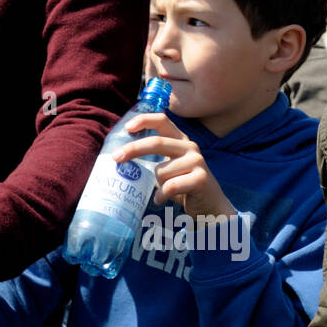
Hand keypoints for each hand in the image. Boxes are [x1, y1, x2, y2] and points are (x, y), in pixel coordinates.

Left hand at [116, 114, 235, 222]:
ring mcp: (197, 162)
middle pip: (156, 142)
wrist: (210, 206)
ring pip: (161, 170)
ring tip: (163, 191)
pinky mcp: (201, 179)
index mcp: (180, 140)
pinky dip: (162, 195)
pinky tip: (162, 199)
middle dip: (133, 149)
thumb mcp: (170, 166)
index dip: (144, 120)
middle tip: (116, 158)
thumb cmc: (183, 185)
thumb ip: (155, 157)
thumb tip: (121, 156)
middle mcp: (190, 147)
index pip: (162, 120)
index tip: (127, 127)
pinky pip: (170, 187)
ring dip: (156, 184)